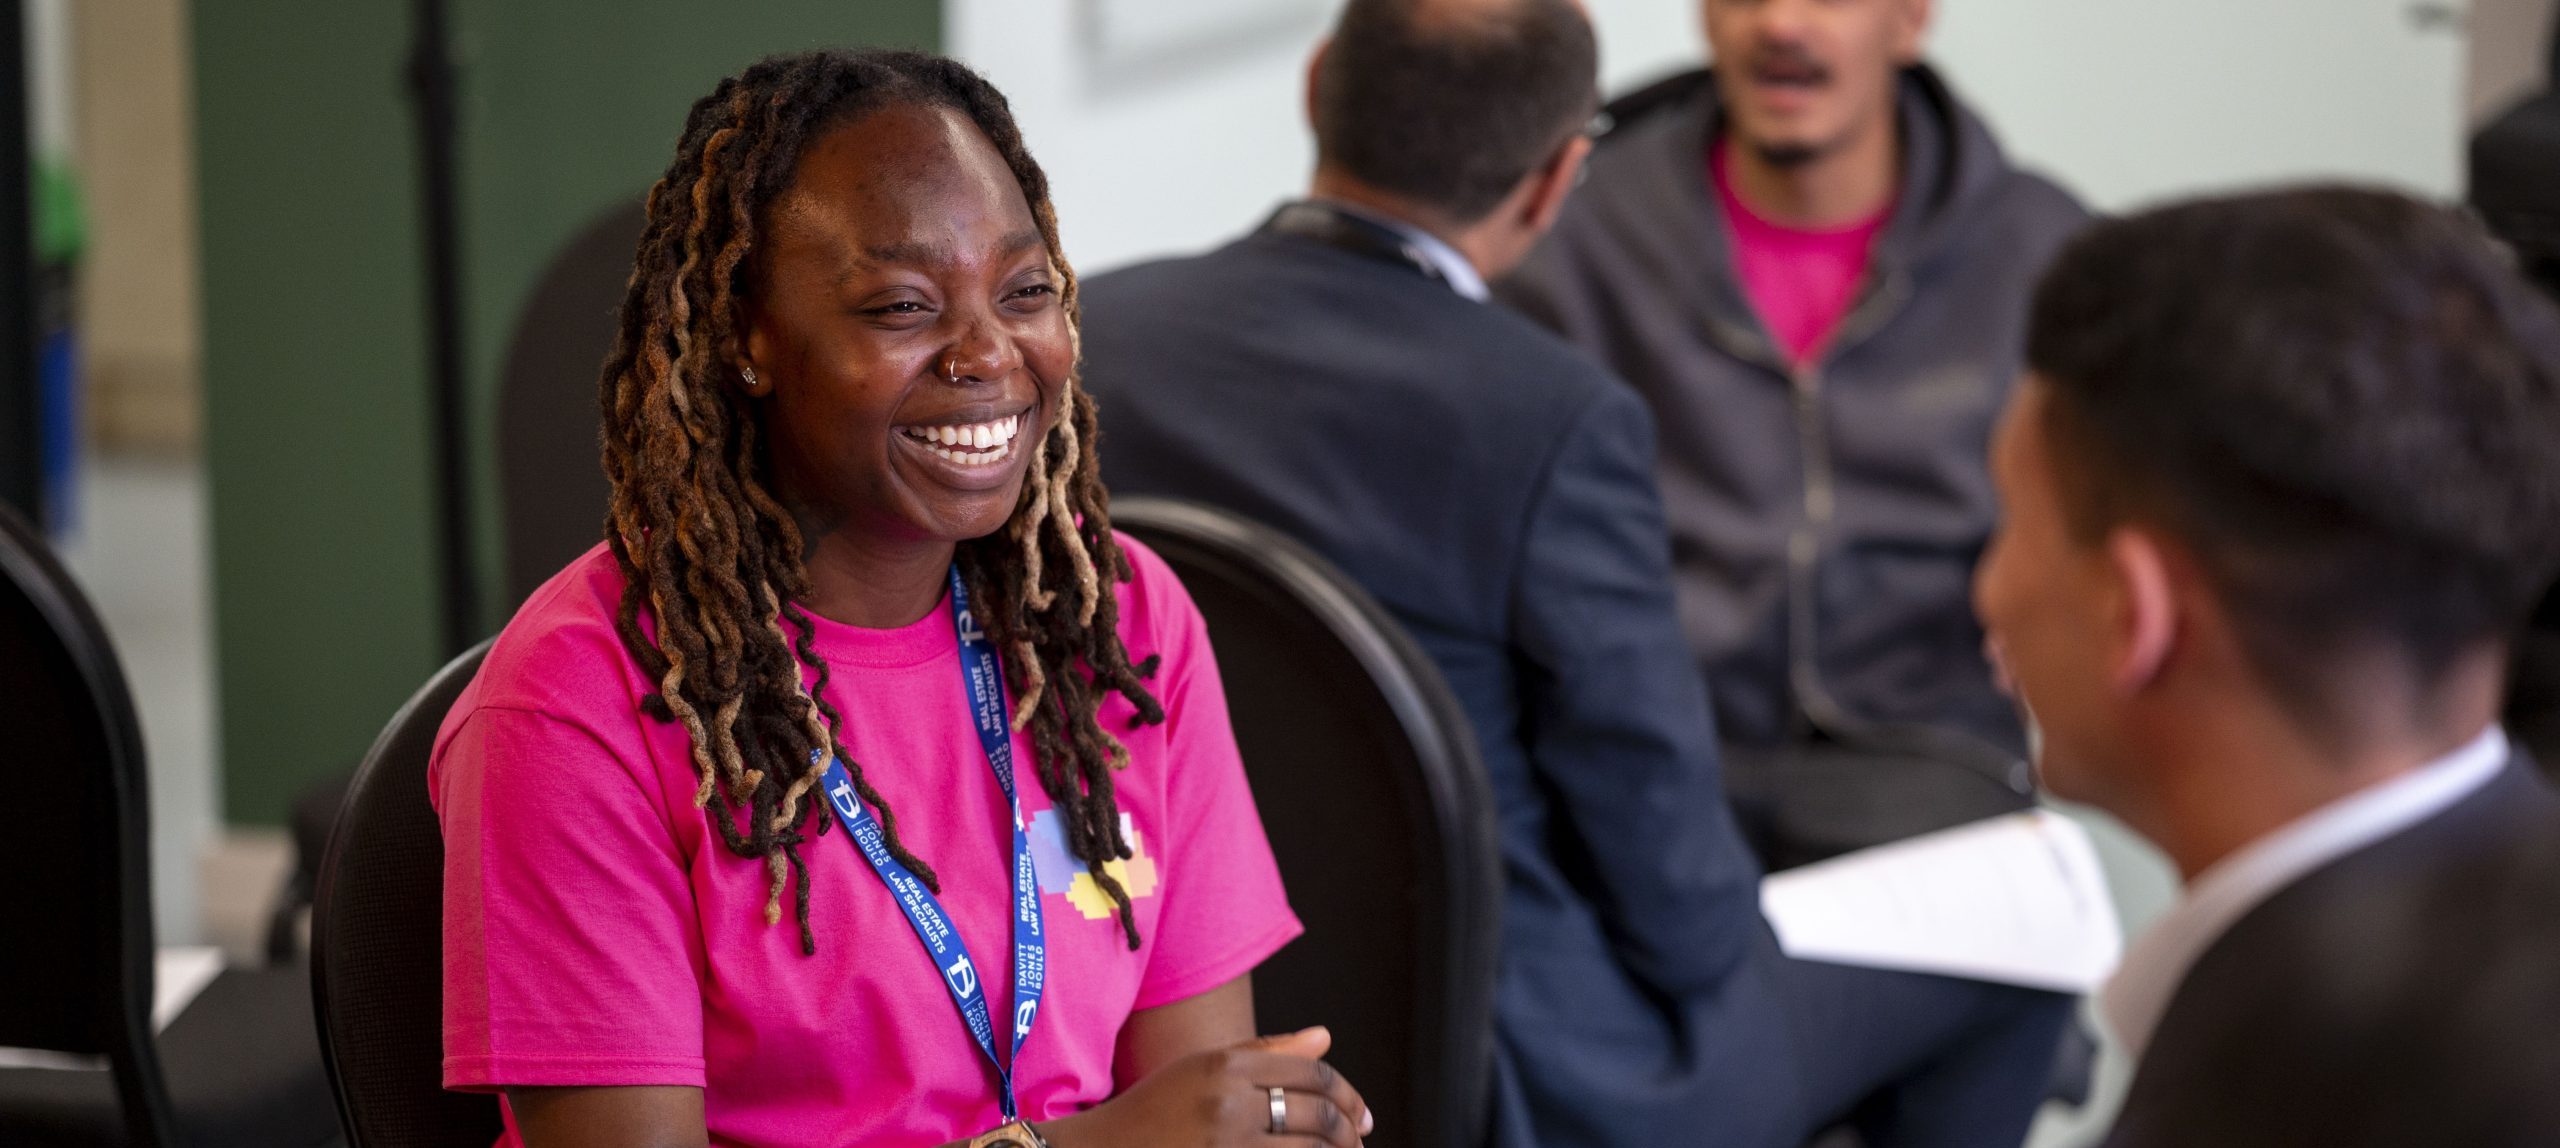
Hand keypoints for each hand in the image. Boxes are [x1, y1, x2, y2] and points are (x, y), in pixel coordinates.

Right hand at [1041, 1026, 1373, 1147]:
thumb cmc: (1155, 1111)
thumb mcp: (1203, 1069)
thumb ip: (1266, 1052)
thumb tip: (1325, 1037)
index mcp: (1225, 1064)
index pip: (1311, 1072)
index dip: (1347, 1095)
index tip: (1362, 1115)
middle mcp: (1227, 1101)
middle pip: (1316, 1114)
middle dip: (1349, 1131)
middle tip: (1360, 1142)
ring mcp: (1225, 1143)